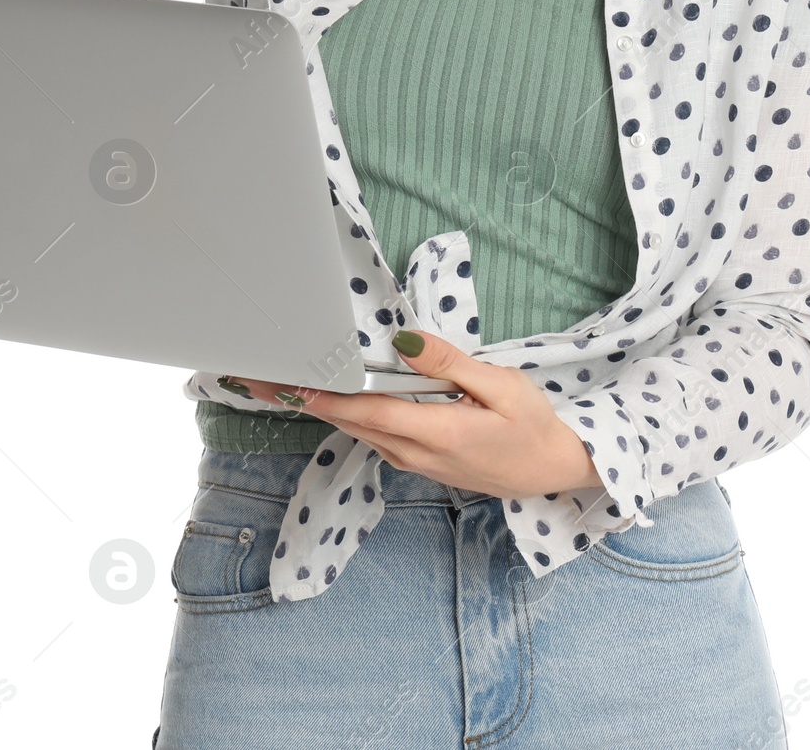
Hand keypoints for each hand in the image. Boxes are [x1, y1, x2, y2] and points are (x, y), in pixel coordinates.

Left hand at [220, 328, 604, 500]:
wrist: (551, 469)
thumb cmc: (532, 423)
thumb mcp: (501, 385)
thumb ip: (450, 364)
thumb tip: (405, 341)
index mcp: (437, 432)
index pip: (366, 410)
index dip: (322, 393)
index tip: (285, 378)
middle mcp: (415, 452)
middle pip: (349, 420)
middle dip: (303, 398)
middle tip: (258, 375)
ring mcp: (413, 460)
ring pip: (356, 428)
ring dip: (319, 404)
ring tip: (279, 378)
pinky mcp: (416, 460)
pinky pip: (372, 433)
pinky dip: (345, 413)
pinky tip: (328, 392)